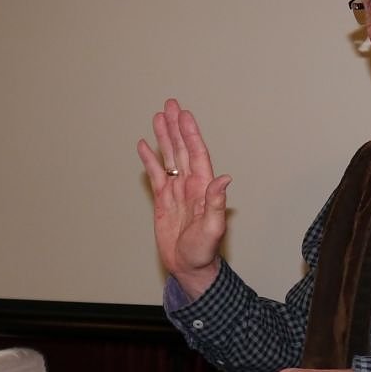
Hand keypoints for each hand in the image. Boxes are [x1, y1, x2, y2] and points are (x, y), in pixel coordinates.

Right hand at [137, 99, 231, 298]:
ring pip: (169, 157)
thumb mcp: (212, 228)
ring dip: (164, 137)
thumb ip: (216, 203)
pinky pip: (156, 175)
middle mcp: (190, 185)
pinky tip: (145, 145)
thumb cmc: (204, 251)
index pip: (196, 154)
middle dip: (176, 126)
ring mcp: (176, 191)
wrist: (189, 268)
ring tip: (158, 116)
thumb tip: (225, 179)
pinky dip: (150, 160)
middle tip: (170, 104)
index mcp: (203, 188)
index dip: (190, 134)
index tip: (184, 115)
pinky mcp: (163, 200)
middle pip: (182, 149)